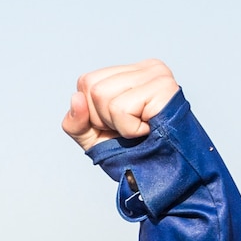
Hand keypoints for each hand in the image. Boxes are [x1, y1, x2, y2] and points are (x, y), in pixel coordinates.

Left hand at [62, 59, 179, 150]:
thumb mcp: (92, 136)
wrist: (162, 172)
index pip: (86, 81)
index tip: (118, 123)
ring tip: (140, 127)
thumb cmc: (131, 151)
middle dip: (102, 118)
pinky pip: (121, 108)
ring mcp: (158, 74)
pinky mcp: (165, 88)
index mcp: (130, 73)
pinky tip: (148, 129)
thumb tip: (76, 98)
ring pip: (102, 95)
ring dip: (117, 124)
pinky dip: (128, 129)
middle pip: (92, 86)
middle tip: (130, 127)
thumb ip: (75, 120)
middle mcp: (147, 67)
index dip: (92, 111)